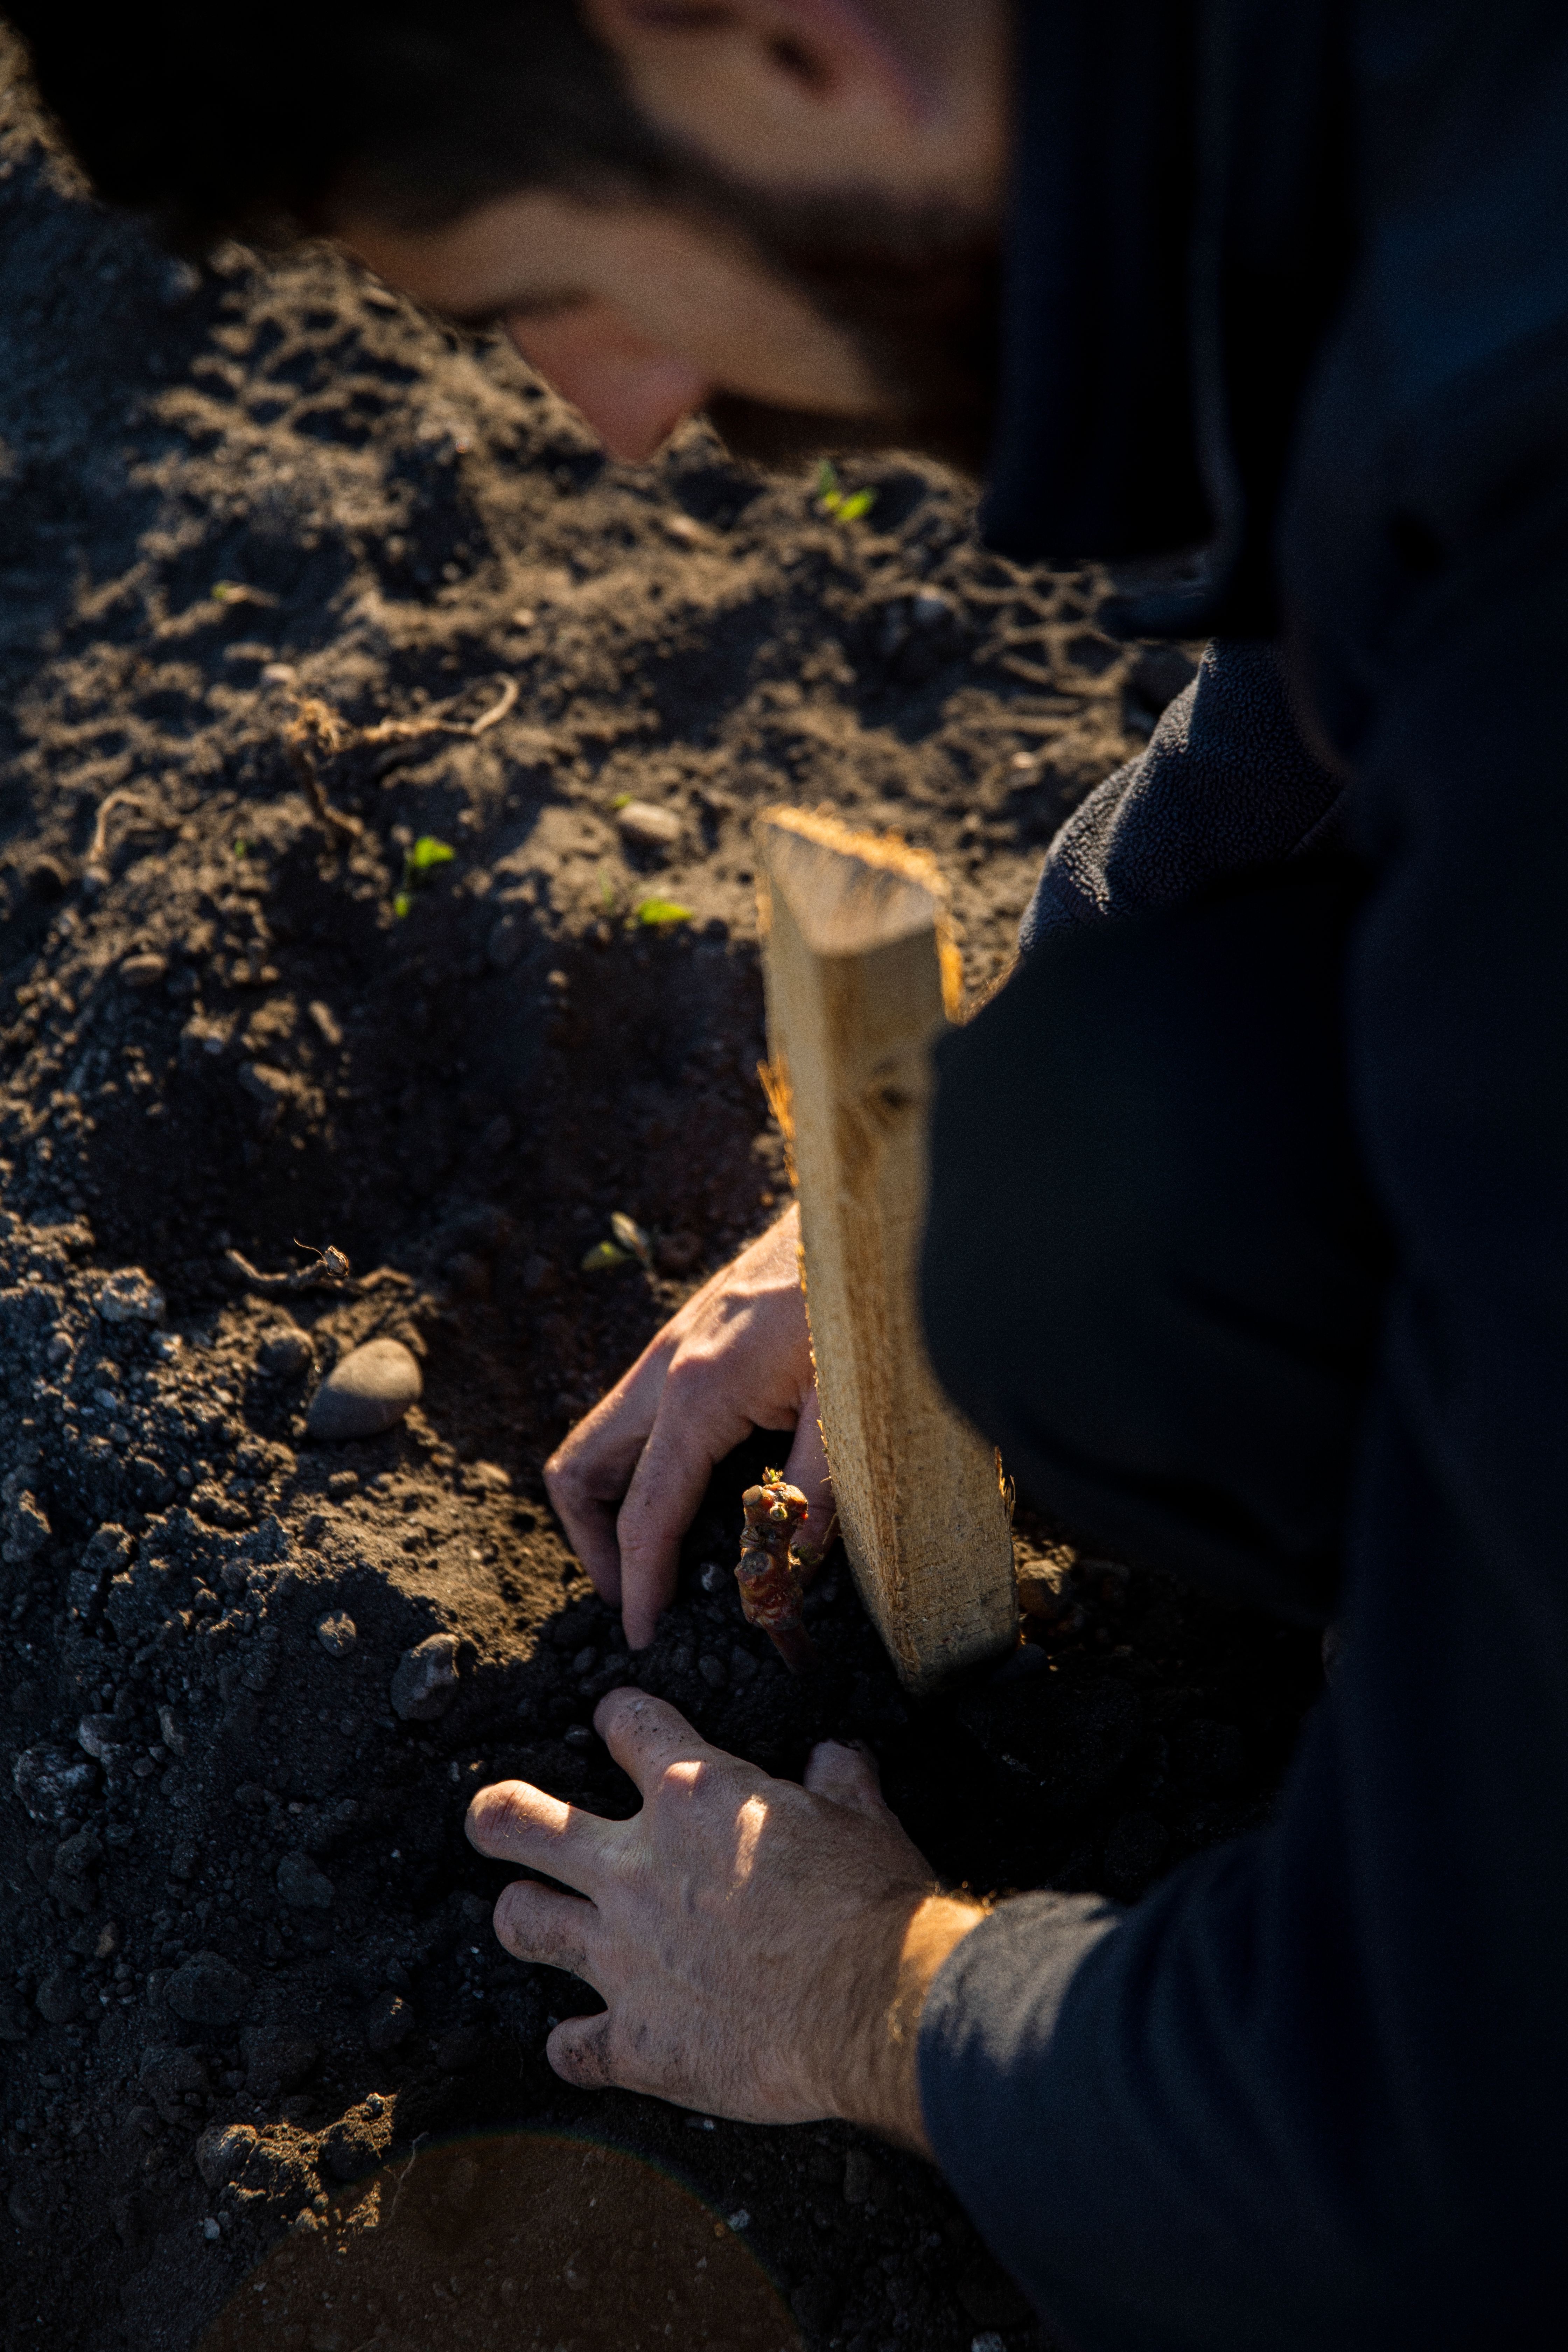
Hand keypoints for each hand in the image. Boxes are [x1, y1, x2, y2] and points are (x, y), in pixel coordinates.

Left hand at [466, 1689, 983, 2147]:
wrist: (871, 2004)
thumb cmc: (870, 1902)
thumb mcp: (863, 1818)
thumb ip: (838, 1780)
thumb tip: (833, 1757)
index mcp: (691, 1795)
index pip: (628, 1723)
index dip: (619, 1716)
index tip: (618, 1721)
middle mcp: (637, 1869)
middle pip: (522, 1824)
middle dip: (497, 1815)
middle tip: (490, 1816)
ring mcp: (624, 1957)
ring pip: (524, 1922)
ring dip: (524, 1916)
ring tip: (528, 1915)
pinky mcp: (635, 2041)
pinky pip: (572, 2048)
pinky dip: (577, 2046)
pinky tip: (586, 2045)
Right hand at [545, 1205, 831, 1646]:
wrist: (865, 1209)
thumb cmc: (864, 1300)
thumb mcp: (852, 1410)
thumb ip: (817, 1495)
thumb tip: (784, 1578)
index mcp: (698, 1392)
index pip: (644, 1512)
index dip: (637, 1584)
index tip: (641, 1635)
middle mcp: (666, 1367)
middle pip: (580, 1472)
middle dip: (594, 1544)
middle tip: (639, 1595)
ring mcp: (671, 1346)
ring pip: (600, 1440)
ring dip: (610, 1501)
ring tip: (658, 1555)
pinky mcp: (689, 1335)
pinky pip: (636, 1414)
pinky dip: (641, 1462)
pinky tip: (698, 1488)